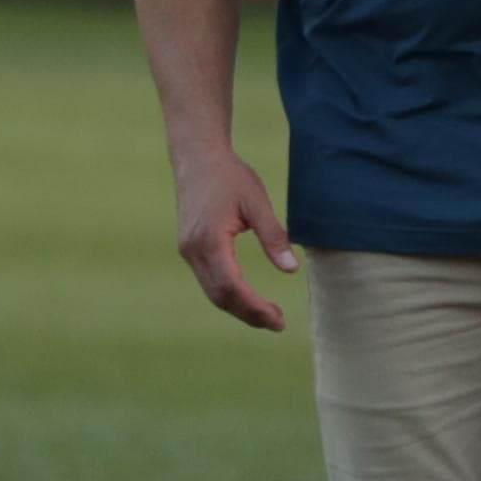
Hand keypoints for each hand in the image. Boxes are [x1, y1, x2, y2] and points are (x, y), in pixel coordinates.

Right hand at [172, 147, 297, 331]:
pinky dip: (229, 294)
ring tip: (268, 315)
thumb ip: (274, 236)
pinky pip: (209, 280)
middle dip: (249, 314)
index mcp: (210, 240)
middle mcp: (193, 250)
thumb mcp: (257, 202)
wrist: (197, 158)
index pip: (231, 287)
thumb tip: (291, 270)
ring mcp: (188, 251)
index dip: (254, 308)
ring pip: (212, 292)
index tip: (278, 319)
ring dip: (239, 308)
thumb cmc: (230, 176)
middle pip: (220, 297)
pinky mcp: (190, 249)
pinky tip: (248, 297)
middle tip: (278, 323)